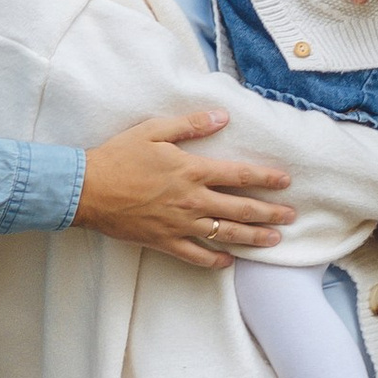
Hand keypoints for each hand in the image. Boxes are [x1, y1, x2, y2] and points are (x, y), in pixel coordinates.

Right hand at [76, 110, 294, 268]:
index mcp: (192, 170)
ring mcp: (181, 224)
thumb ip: (190, 124)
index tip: (286, 182)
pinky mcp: (165, 242)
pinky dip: (216, 260)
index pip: (239, 175)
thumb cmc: (119, 156)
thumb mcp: (153, 130)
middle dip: (270, 212)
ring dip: (253, 237)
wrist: (87, 190)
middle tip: (291, 216)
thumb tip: (222, 116)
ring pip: (226, 233)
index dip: (265, 178)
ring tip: (274, 240)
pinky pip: (197, 256)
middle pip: (241, 208)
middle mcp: (192, 199)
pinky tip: (229, 262)